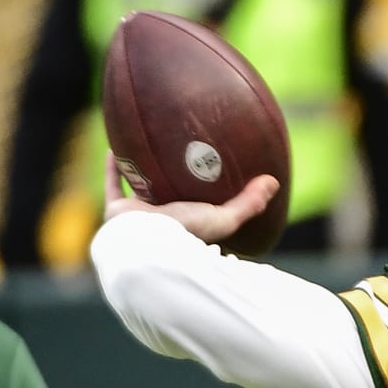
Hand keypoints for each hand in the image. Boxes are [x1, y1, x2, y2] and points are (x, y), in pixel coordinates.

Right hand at [102, 151, 278, 244]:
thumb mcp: (224, 218)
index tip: (211, 185)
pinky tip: (116, 145)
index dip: (205, 202)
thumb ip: (249, 204)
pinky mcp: (116, 211)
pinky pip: (114, 185)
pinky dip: (114, 167)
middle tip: (177, 162)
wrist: (147, 242)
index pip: (198, 215)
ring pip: (138, 192)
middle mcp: (161, 224)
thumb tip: (274, 182)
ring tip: (148, 150)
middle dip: (170, 186)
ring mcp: (137, 218)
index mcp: (186, 229)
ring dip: (141, 173)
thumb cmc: (186, 234)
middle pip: (166, 203)